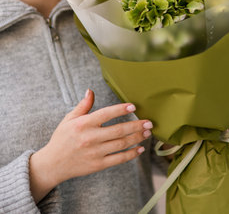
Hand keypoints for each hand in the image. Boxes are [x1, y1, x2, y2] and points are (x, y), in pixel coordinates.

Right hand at [29, 89, 152, 202]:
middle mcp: (90, 138)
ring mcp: (95, 153)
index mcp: (84, 124)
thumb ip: (83, 106)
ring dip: (137, 138)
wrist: (53, 164)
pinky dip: (131, 154)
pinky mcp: (98, 165)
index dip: (121, 110)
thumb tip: (91, 91)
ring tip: (147, 132)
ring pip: (121, 144)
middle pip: (118, 130)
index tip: (133, 106)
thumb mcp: (69, 119)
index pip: (106, 114)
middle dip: (136, 126)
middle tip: (149, 122)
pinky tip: (140, 148)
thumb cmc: (62, 138)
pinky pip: (118, 159)